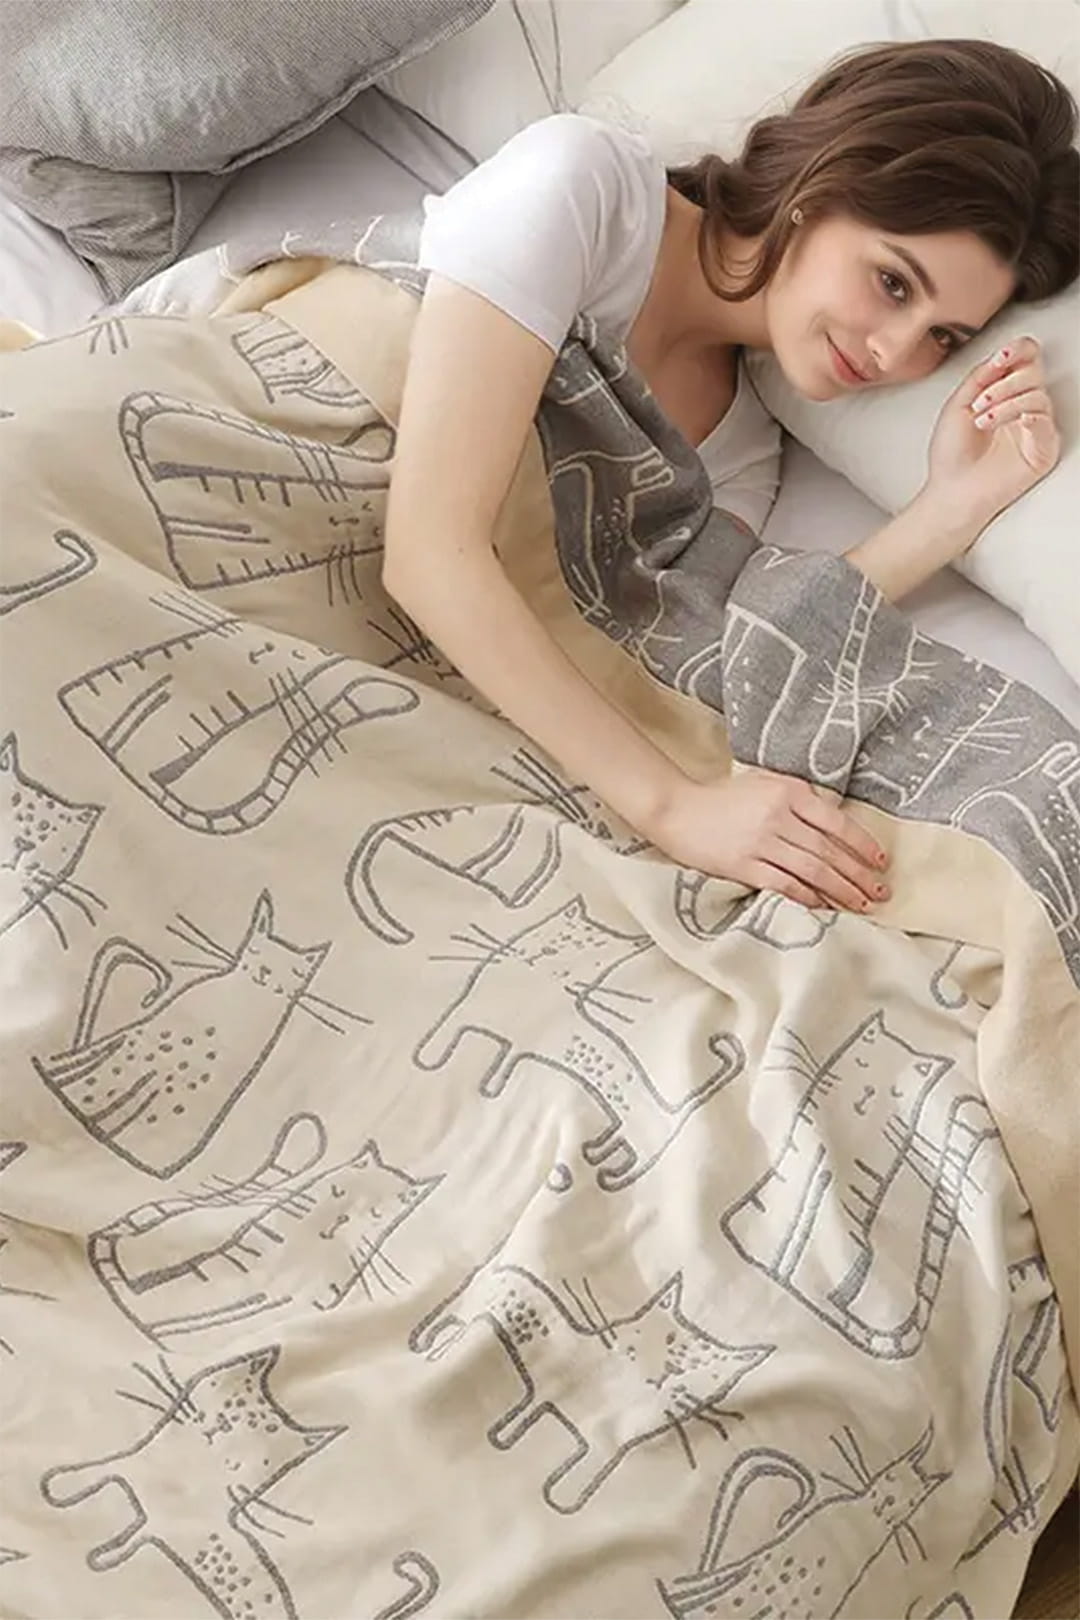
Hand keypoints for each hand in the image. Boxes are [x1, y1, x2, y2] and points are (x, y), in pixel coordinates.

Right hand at [650, 768, 888, 911]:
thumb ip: (798, 800)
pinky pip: (784, 884)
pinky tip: (823, 908)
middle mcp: (778, 815)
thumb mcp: (765, 784)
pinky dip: (807, 897)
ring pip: (812, 871)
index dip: (863, 845)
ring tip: (860, 905)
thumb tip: (835, 824)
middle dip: (859, 875)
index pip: (837, 822)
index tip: (881, 862)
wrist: (677, 809)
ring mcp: (761, 841)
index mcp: (789, 792)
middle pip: (829, 851)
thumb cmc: (722, 797)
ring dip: (841, 891)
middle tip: (880, 893)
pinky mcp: (743, 865)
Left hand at [926, 335, 1059, 529]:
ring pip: (1037, 394)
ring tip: (982, 421)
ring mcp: (1033, 427)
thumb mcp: (957, 405)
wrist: (952, 491)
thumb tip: (1000, 355)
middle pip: (1034, 372)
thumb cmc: (952, 456)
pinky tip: (1002, 424)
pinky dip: (1023, 415)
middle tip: (981, 402)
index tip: (999, 358)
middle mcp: (1021, 406)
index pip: (1025, 359)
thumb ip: (980, 376)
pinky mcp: (1042, 448)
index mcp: (1002, 393)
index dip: (1017, 351)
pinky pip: (1044, 419)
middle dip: (1003, 383)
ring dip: (1006, 402)